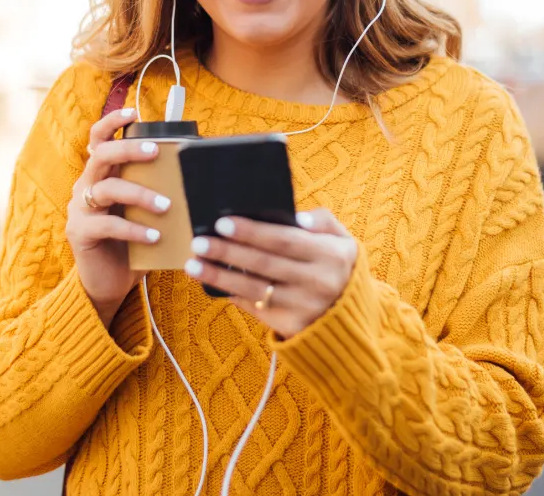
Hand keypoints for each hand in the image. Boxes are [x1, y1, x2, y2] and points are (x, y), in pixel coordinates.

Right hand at [66, 107, 172, 326]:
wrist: (109, 282)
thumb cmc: (132, 242)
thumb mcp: (144, 212)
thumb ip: (157, 191)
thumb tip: (197, 176)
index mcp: (101, 175)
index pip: (98, 140)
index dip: (111, 123)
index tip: (132, 112)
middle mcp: (86, 186)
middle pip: (101, 156)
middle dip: (129, 149)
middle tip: (155, 152)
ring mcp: (80, 209)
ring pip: (107, 188)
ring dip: (139, 193)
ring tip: (166, 205)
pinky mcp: (80, 233)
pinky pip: (107, 225)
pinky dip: (133, 228)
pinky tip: (154, 235)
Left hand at [184, 208, 357, 338]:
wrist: (350, 318)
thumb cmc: (338, 269)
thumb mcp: (343, 241)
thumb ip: (323, 222)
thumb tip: (297, 217)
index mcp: (330, 255)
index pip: (284, 240)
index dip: (252, 232)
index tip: (222, 223)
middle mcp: (316, 282)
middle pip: (263, 263)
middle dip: (227, 251)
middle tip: (199, 242)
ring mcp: (301, 307)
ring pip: (253, 288)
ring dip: (219, 275)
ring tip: (193, 264)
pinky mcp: (289, 326)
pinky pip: (254, 307)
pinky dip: (231, 293)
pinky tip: (211, 283)